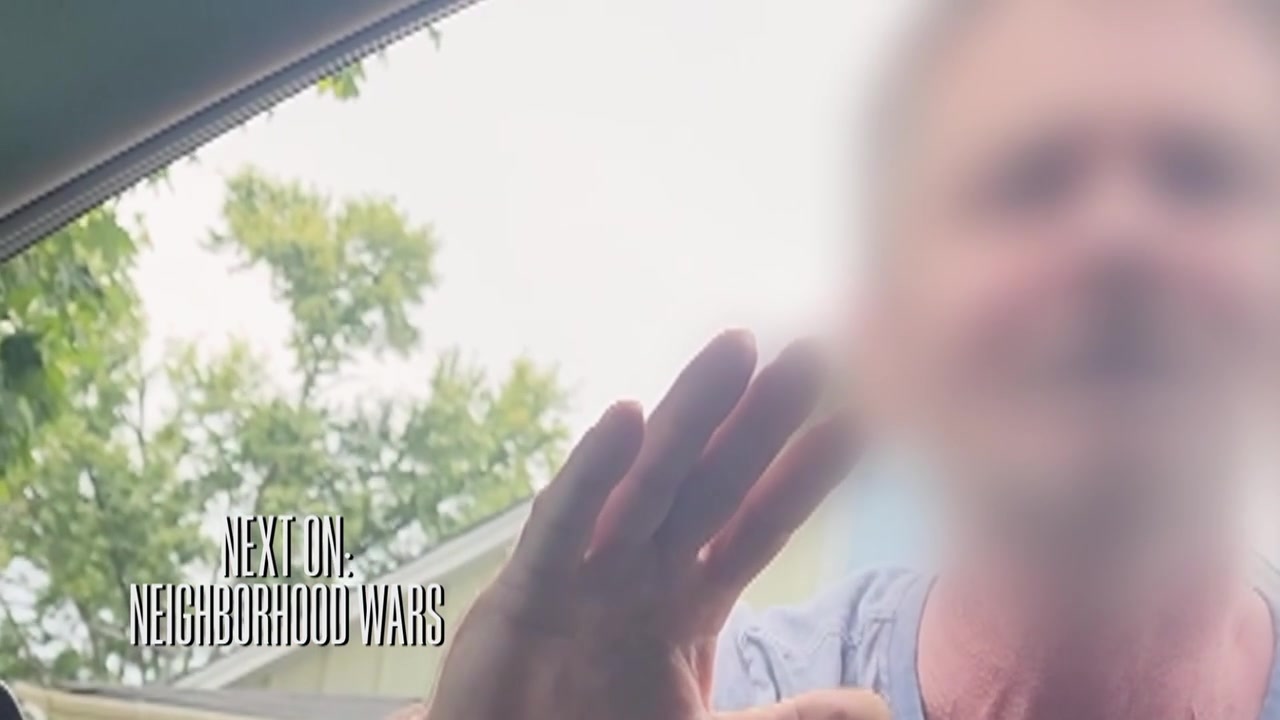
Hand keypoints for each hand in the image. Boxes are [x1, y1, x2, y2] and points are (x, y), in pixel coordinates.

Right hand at [423, 331, 889, 719]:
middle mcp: (641, 572)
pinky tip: (625, 419)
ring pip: (648, 481)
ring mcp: (586, 573)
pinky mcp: (528, 588)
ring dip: (690, 416)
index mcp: (685, 602)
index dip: (805, 477)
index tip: (858, 422)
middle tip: (811, 354)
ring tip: (735, 349)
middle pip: (712, 483)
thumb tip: (874, 706)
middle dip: (759, 422)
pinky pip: (563, 523)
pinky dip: (591, 473)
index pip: (759, 526)